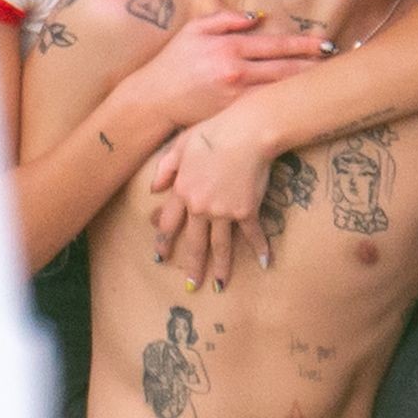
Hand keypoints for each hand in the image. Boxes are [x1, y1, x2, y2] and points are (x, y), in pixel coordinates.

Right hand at [135, 12, 325, 127]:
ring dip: (304, 87)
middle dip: (314, 66)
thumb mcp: (195, 29)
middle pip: (285, 69)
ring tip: (327, 82)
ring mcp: (236, 98)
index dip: (304, 44)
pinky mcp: (233, 116)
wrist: (154, 100)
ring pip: (280, 91)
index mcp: (228, 47)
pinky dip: (285, 104)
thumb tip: (259, 16)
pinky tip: (301, 102)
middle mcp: (236, 73)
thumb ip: (226, 18)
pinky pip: (265, 109)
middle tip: (338, 64)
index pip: (276, 44)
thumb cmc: (174, 61)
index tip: (325, 43)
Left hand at [148, 96, 281, 290]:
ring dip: (220, 268)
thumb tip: (153, 189)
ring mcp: (224, 211)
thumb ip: (166, 167)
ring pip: (220, 245)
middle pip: (194, 243)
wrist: (248, 131)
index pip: (169, 224)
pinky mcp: (246, 210)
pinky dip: (260, 249)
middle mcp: (200, 206)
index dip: (163, 243)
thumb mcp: (181, 144)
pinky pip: (252, 234)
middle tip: (191, 286)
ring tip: (219, 285)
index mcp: (182, 191)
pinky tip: (264, 263)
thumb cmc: (214, 132)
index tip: (160, 258)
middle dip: (191, 267)